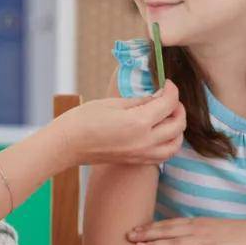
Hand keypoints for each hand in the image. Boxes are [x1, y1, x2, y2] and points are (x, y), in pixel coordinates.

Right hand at [54, 81, 184, 167]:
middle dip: (178, 107)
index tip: (167, 83)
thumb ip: (139, 101)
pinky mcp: (137, 161)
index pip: (168, 104)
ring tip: (168, 117)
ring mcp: (142, 154)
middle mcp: (145, 141)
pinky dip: (169, 143)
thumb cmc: (84, 120)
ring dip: (177, 129)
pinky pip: (164, 155)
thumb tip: (157, 97)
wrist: (67, 145)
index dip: (171, 90)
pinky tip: (161, 133)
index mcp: (138, 122)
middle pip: (177, 125)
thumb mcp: (113, 103)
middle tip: (169, 97)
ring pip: (175, 144)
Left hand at [129, 217, 245, 244]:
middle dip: (145, 234)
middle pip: (166, 231)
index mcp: (198, 223)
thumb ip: (199, 231)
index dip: (150, 227)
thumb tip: (186, 236)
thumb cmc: (239, 235)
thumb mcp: (215, 228)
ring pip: (173, 243)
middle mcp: (197, 230)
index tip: (135, 228)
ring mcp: (204, 242)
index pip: (169, 223)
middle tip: (127, 236)